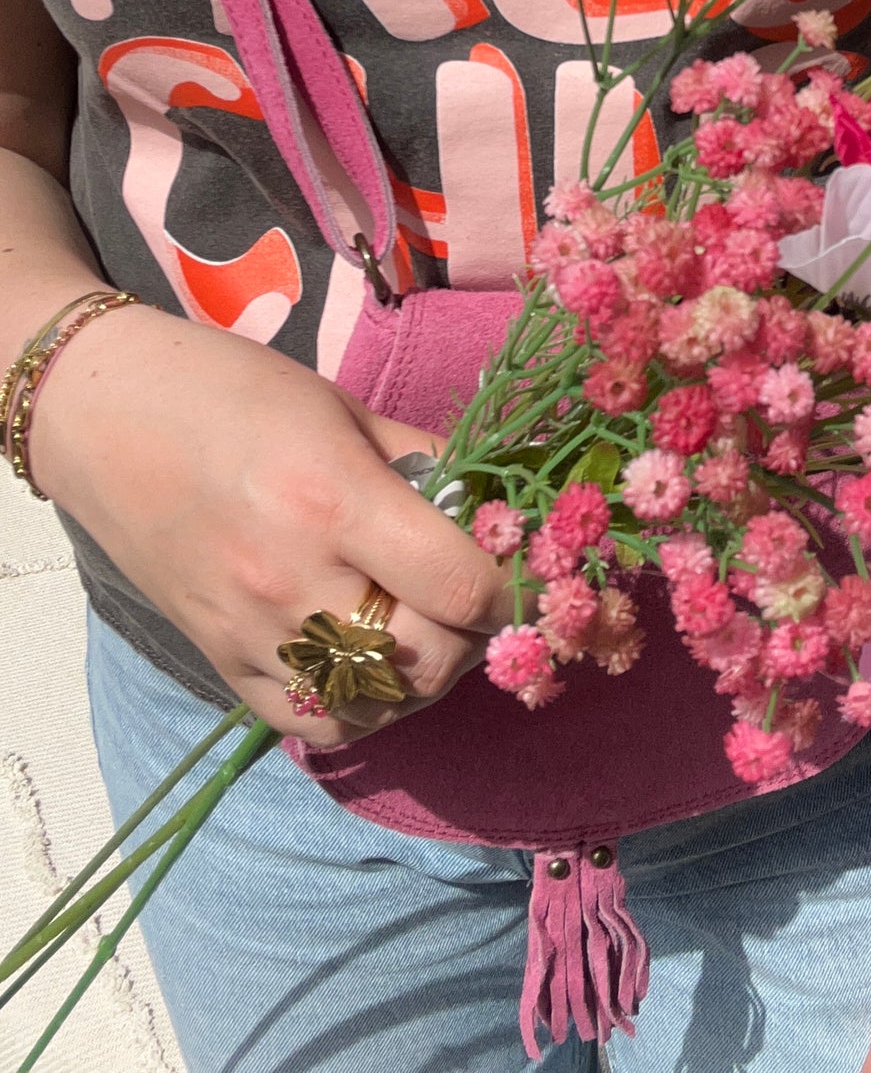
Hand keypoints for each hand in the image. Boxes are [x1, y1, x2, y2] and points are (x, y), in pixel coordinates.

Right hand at [27, 301, 513, 746]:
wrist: (105, 417)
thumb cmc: (233, 392)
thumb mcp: (346, 409)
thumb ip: (426, 463)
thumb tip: (500, 505)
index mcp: (334, 501)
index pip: (461, 586)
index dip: (508, 586)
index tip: (517, 566)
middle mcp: (294, 580)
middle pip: (429, 657)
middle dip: (475, 633)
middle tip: (477, 597)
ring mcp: (253, 634)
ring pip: (381, 704)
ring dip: (426, 676)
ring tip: (429, 625)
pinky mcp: (221, 664)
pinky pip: (317, 725)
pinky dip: (364, 709)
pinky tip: (374, 662)